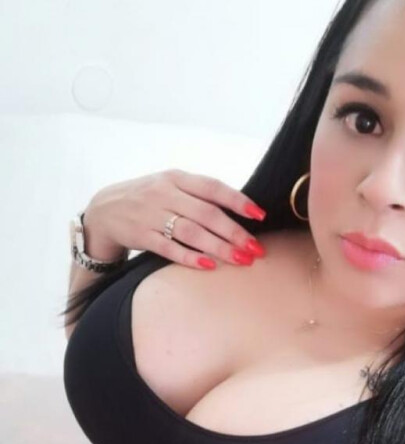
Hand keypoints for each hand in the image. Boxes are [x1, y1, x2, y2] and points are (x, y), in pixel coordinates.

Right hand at [82, 169, 267, 269]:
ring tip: (240, 260)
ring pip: (191, 231)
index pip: (213, 187)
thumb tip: (241, 210)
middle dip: (234, 232)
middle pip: (206, 213)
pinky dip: (190, 257)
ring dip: (219, 247)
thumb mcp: (171, 187)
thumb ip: (199, 195)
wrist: (104, 209)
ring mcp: (151, 214)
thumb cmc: (149, 200)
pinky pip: (169, 248)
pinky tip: (209, 265)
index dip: (238, 201)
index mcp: (176, 178)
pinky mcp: (141, 235)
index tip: (260, 215)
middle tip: (255, 249)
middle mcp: (164, 193)